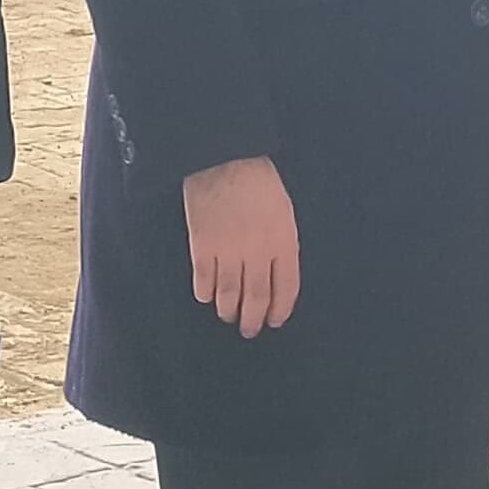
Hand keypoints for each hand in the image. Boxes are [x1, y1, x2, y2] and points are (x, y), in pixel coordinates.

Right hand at [184, 156, 301, 336]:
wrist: (222, 156)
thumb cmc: (257, 180)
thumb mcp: (283, 211)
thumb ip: (282, 243)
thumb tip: (276, 276)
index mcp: (283, 239)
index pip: (286, 287)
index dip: (280, 309)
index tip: (274, 320)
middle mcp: (258, 250)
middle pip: (256, 298)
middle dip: (253, 320)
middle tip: (249, 331)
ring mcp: (228, 250)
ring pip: (229, 295)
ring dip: (228, 311)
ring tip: (228, 316)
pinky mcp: (201, 246)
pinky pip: (203, 282)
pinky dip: (205, 294)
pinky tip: (207, 297)